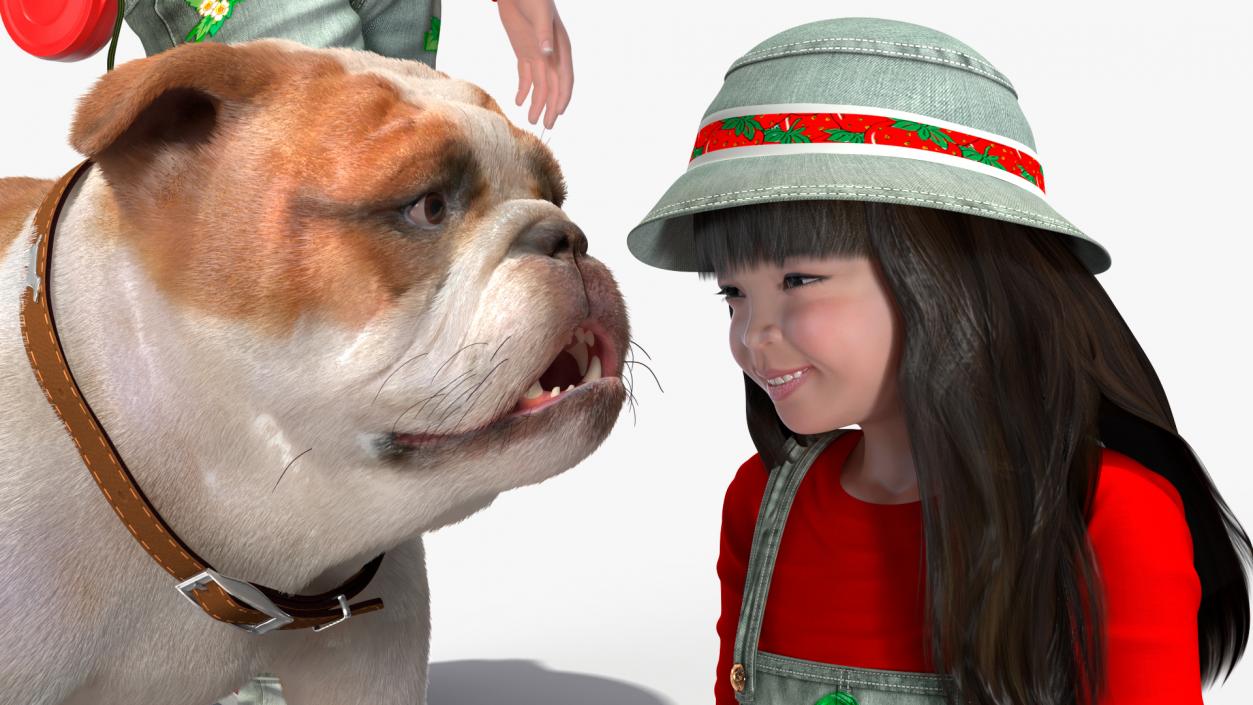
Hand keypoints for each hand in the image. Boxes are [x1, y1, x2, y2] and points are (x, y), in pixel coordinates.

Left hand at [495, 0, 572, 128]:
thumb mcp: (539, 13)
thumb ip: (544, 33)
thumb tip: (548, 53)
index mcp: (560, 47)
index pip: (564, 77)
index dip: (562, 96)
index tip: (558, 112)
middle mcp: (552, 55)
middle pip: (553, 86)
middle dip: (550, 106)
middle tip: (545, 126)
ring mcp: (538, 55)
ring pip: (540, 85)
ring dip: (537, 103)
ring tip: (531, 120)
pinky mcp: (524, 53)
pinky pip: (526, 76)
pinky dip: (523, 90)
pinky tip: (519, 102)